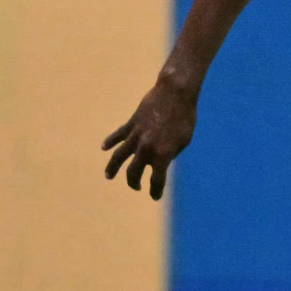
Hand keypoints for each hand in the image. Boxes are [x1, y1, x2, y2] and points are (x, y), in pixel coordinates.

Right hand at [102, 75, 197, 199]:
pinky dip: (110, 142)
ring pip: (119, 157)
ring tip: (109, 176)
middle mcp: (146, 148)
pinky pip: (118, 136)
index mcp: (163, 154)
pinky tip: (104, 148)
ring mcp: (136, 136)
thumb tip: (160, 161)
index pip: (157, 180)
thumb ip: (171, 153)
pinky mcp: (131, 124)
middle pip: (134, 172)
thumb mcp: (184, 140)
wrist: (175, 93)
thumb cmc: (185, 117)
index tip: (155, 196)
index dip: (156, 191)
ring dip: (113, 168)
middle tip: (136, 187)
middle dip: (134, 183)